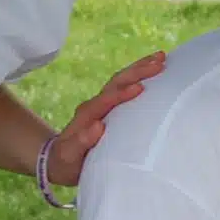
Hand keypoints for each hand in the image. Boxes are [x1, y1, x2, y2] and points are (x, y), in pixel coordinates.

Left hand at [45, 51, 166, 186]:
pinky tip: (154, 71)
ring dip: (140, 68)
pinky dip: (139, 76)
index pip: (106, 100)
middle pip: (116, 82)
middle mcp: (95, 104)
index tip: (140, 88)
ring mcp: (102, 103)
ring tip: (161, 58)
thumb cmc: (66, 161)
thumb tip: (98, 126)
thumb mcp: (69, 156)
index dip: (122, 93)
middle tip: (159, 63)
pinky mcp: (109, 106)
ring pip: (122, 80)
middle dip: (137, 71)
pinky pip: (125, 86)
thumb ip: (81, 142)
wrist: (58, 159)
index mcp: (88, 114)